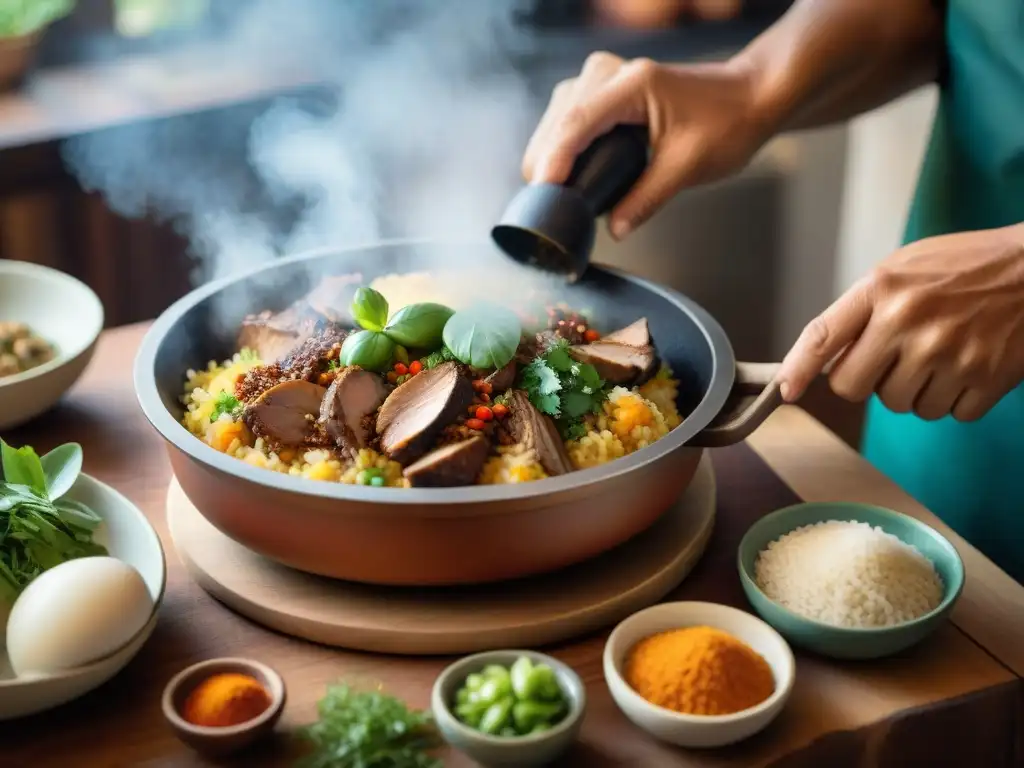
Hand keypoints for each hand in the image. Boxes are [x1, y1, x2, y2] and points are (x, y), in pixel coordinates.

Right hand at [522, 52, 768, 238]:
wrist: (750, 98)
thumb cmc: (729, 124)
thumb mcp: (688, 167)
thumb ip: (647, 199)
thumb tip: (614, 230)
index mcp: (632, 85)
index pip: (576, 123)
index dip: (553, 161)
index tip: (542, 193)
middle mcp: (610, 74)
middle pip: (557, 122)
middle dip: (547, 165)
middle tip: (554, 210)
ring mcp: (604, 79)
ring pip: (555, 120)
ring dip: (552, 157)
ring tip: (562, 197)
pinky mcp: (604, 91)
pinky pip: (567, 119)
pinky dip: (563, 148)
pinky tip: (570, 176)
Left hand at [778, 226, 1023, 420]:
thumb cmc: (965, 266)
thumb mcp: (903, 270)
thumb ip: (863, 311)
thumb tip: (826, 362)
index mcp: (883, 289)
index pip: (823, 334)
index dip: (798, 368)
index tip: (785, 392)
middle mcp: (908, 321)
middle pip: (854, 387)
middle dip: (869, 380)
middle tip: (897, 356)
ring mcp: (948, 353)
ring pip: (902, 406)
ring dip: (917, 390)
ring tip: (944, 351)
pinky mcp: (985, 378)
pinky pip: (949, 414)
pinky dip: (957, 398)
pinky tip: (971, 364)